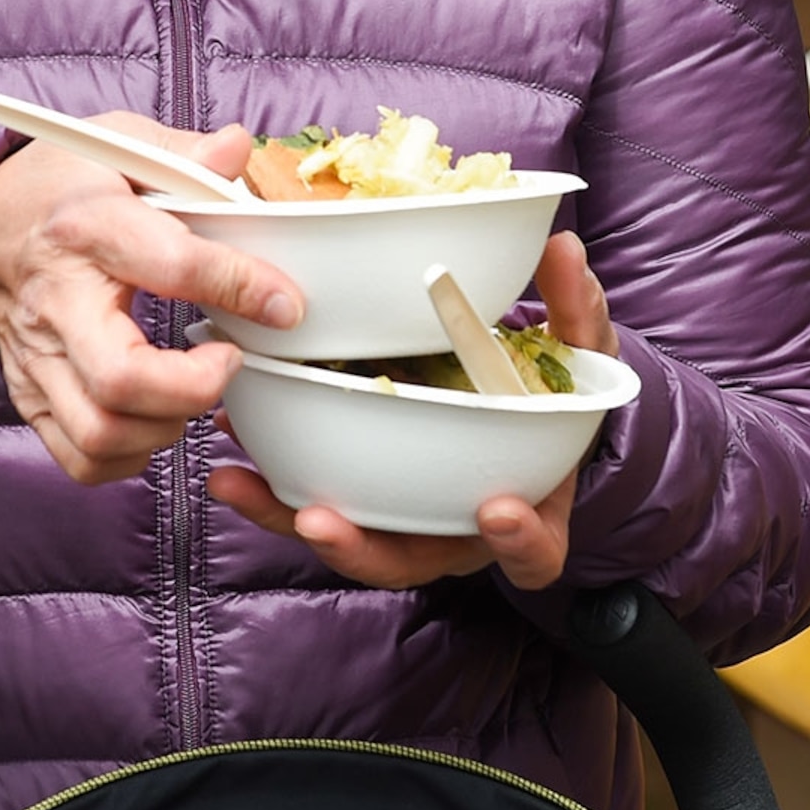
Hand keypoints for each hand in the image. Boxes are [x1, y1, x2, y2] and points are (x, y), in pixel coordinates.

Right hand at [0, 119, 303, 486]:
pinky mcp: (30, 394)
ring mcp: (38, 356)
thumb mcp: (117, 142)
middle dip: (194, 387)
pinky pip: (79, 456)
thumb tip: (237, 150)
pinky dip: (129, 454)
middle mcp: (57, 299)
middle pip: (122, 378)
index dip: (240, 287)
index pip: (172, 266)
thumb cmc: (61, 186)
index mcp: (88, 225)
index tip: (285, 305)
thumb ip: (183, 154)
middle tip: (228, 359)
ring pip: (100, 431)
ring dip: (166, 426)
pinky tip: (157, 417)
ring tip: (194, 389)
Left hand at [209, 232, 618, 590]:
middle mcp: (463, 532)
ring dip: (292, 521)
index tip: (497, 508)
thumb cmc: (554, 392)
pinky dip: (271, 494)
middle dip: (366, 549)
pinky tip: (230, 463)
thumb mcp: (580, 351)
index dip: (519, 539)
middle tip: (324, 521)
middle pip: (417, 561)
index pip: (535, 549)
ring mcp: (409, 523)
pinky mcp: (365, 501)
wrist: (520, 410)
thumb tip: (564, 249)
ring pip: (352, 543)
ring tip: (243, 484)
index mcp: (531, 512)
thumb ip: (575, 310)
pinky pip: (316, 508)